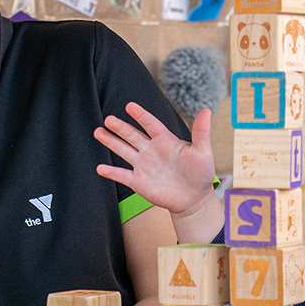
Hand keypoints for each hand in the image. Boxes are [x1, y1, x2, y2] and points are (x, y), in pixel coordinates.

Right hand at [94, 102, 217, 216]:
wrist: (194, 199)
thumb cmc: (201, 173)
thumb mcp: (203, 152)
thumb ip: (201, 132)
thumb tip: (207, 110)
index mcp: (165, 140)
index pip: (150, 124)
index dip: (141, 115)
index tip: (130, 106)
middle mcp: (151, 150)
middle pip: (132, 135)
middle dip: (120, 127)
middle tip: (108, 119)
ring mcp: (143, 166)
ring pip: (124, 151)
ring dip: (111, 142)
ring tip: (98, 132)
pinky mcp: (139, 182)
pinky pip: (122, 175)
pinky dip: (111, 172)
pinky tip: (100, 168)